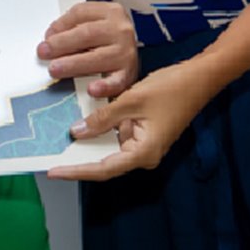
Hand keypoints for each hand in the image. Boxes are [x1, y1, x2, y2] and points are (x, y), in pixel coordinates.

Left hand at [37, 0, 138, 98]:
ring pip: (97, 57)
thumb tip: (50, 37)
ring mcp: (126, 52)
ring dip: (73, 64)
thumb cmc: (109, 38)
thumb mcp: (95, 22)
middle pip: (87, 33)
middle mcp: (121, 30)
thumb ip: (74, 25)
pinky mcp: (129, 74)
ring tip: (55, 69)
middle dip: (62, 43)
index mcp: (111, 11)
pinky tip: (92, 89)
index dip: (60, 24)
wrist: (132, 55)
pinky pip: (116, 81)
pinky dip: (104, 86)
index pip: (81, 13)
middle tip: (44, 52)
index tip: (47, 36)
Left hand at [48, 56, 217, 181]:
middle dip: (79, 158)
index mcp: (144, 153)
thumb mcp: (131, 100)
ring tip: (60, 140)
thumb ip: (102, 119)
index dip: (77, 171)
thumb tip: (76, 132)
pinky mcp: (144, 133)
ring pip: (110, 147)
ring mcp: (144, 144)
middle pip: (105, 162)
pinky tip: (82, 122)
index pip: (103, 169)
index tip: (54, 171)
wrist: (198, 78)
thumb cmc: (171, 89)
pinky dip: (101, 129)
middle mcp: (144, 155)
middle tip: (51, 157)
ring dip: (89, 142)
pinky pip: (117, 134)